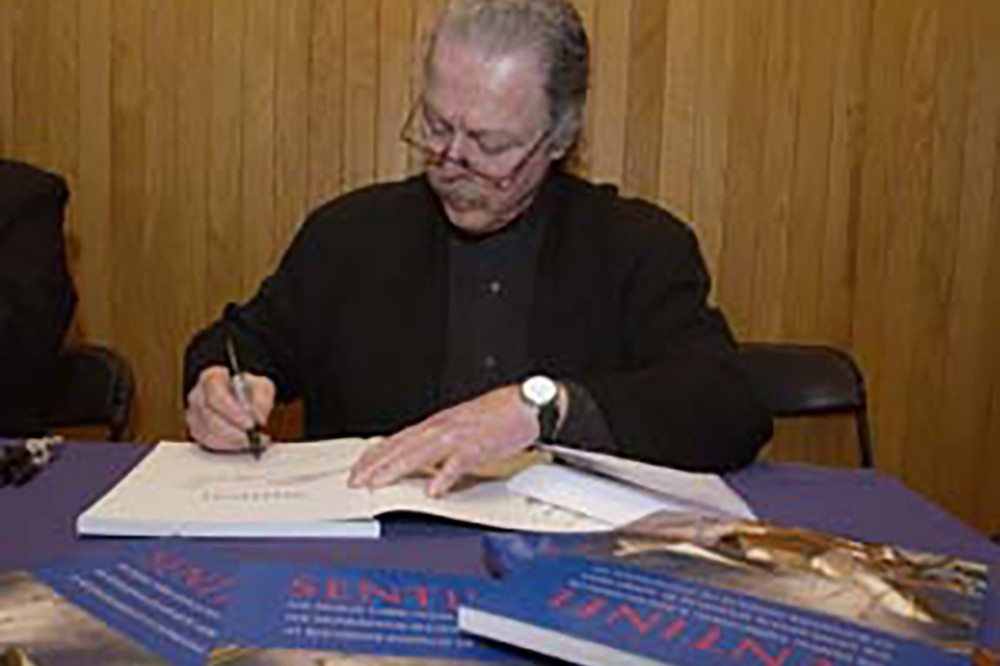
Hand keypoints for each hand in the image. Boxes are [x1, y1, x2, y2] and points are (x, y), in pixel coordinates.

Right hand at [186, 366, 275, 451]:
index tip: (249, 422)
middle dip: (232, 429)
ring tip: (249, 441)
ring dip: (230, 440)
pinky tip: (240, 444)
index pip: (215, 394)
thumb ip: (260, 399)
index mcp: (211, 378)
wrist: (245, 401)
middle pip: (209, 416)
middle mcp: (198, 395)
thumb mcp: (261, 387)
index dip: (231, 410)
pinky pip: (207, 442)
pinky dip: (225, 446)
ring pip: (207, 432)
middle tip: (251, 436)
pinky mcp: (196, 431)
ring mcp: (194, 414)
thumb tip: (256, 416)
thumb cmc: (249, 391)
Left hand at [348, 385, 537, 496]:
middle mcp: (443, 427)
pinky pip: (459, 462)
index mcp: (437, 424)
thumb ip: (437, 442)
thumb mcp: (459, 425)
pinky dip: (445, 475)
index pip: (397, 439)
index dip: (375, 455)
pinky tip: (433, 489)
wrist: (527, 404)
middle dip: (376, 464)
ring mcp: (460, 436)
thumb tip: (416, 457)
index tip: (358, 469)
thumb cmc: (497, 416)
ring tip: (380, 483)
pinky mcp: (480, 446)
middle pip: (402, 446)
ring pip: (421, 452)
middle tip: (356, 481)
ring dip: (398, 468)